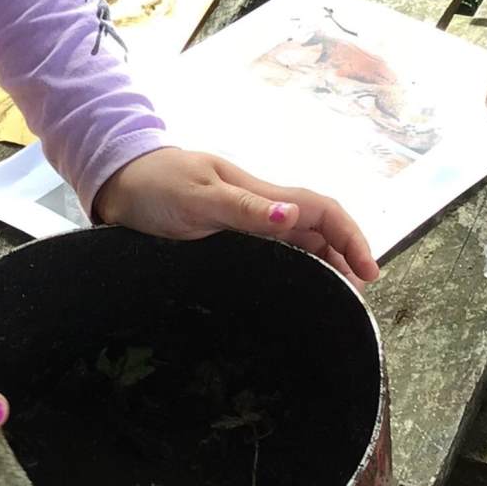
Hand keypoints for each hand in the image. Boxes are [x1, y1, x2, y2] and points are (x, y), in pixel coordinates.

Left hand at [94, 148, 379, 285]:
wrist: (118, 182)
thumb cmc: (156, 186)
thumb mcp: (199, 198)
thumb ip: (245, 210)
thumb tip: (293, 218)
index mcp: (260, 194)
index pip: (322, 211)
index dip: (351, 237)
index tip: (368, 273)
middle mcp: (259, 208)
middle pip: (317, 231)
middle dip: (344, 258)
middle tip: (354, 301)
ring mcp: (244, 223)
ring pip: (297, 244)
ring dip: (322, 267)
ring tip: (333, 302)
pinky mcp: (226, 238)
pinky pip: (272, 253)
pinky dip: (292, 271)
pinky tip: (291, 292)